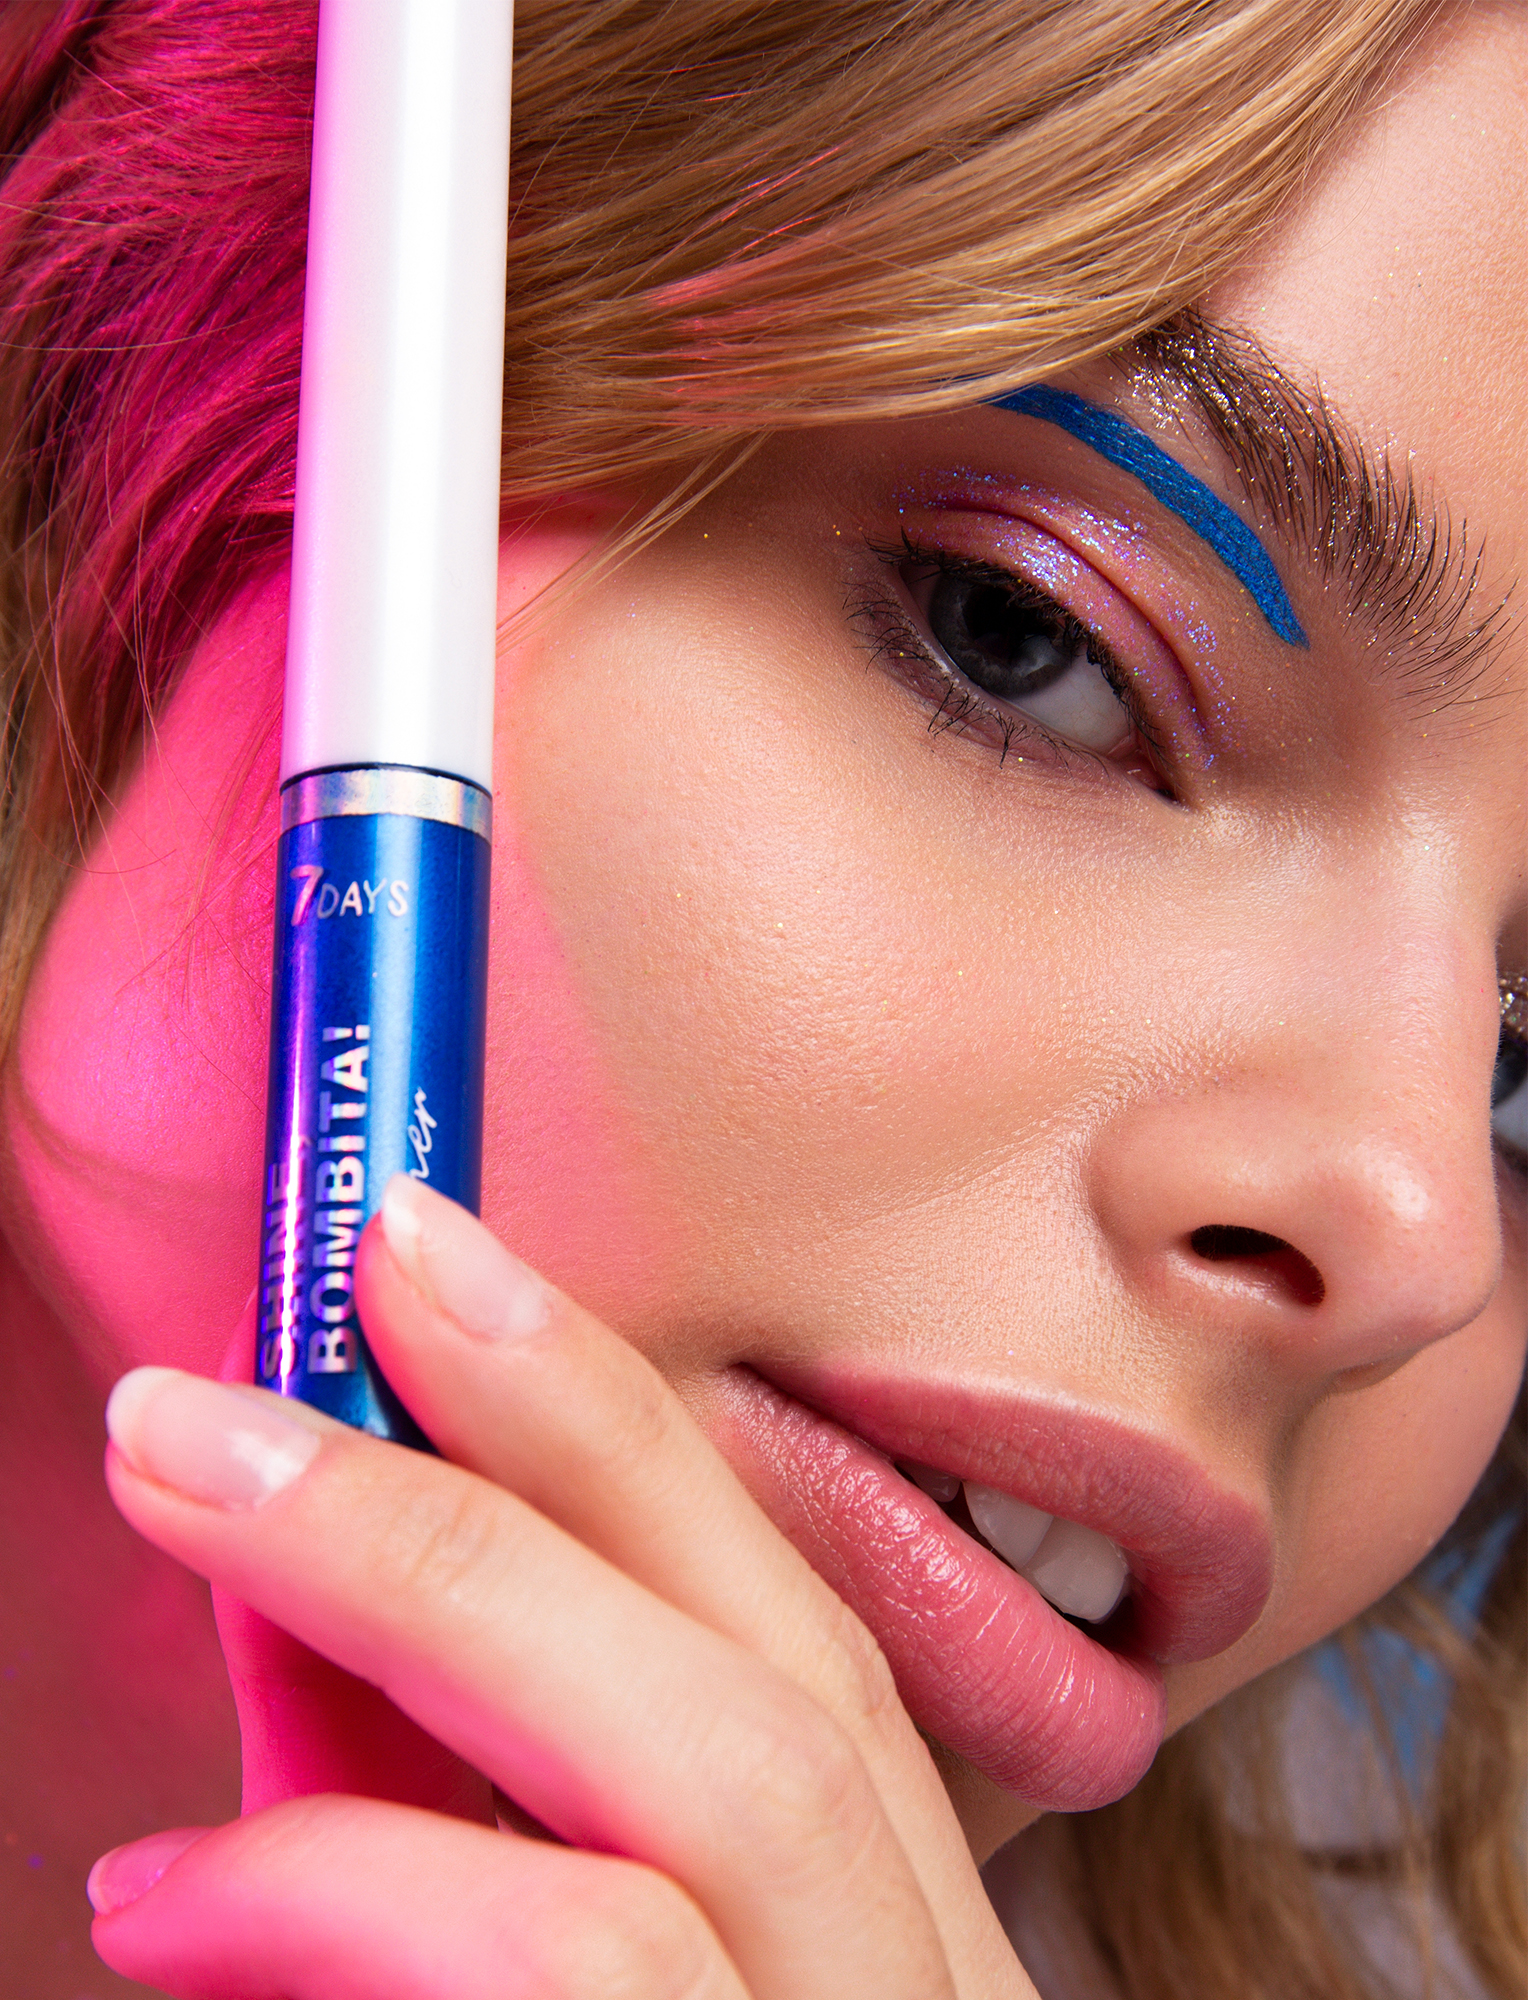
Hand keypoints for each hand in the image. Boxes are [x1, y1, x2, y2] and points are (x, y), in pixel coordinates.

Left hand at [90, 1177, 1035, 1997]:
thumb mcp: (564, 1981)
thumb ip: (462, 1829)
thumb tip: (300, 1617)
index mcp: (891, 1938)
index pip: (803, 1635)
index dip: (627, 1429)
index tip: (439, 1256)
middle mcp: (928, 1986)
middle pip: (800, 1661)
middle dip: (555, 1445)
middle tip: (329, 1284)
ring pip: (743, 1768)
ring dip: (442, 1580)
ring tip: (190, 1473)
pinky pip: (602, 1959)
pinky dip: (372, 1885)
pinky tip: (173, 1889)